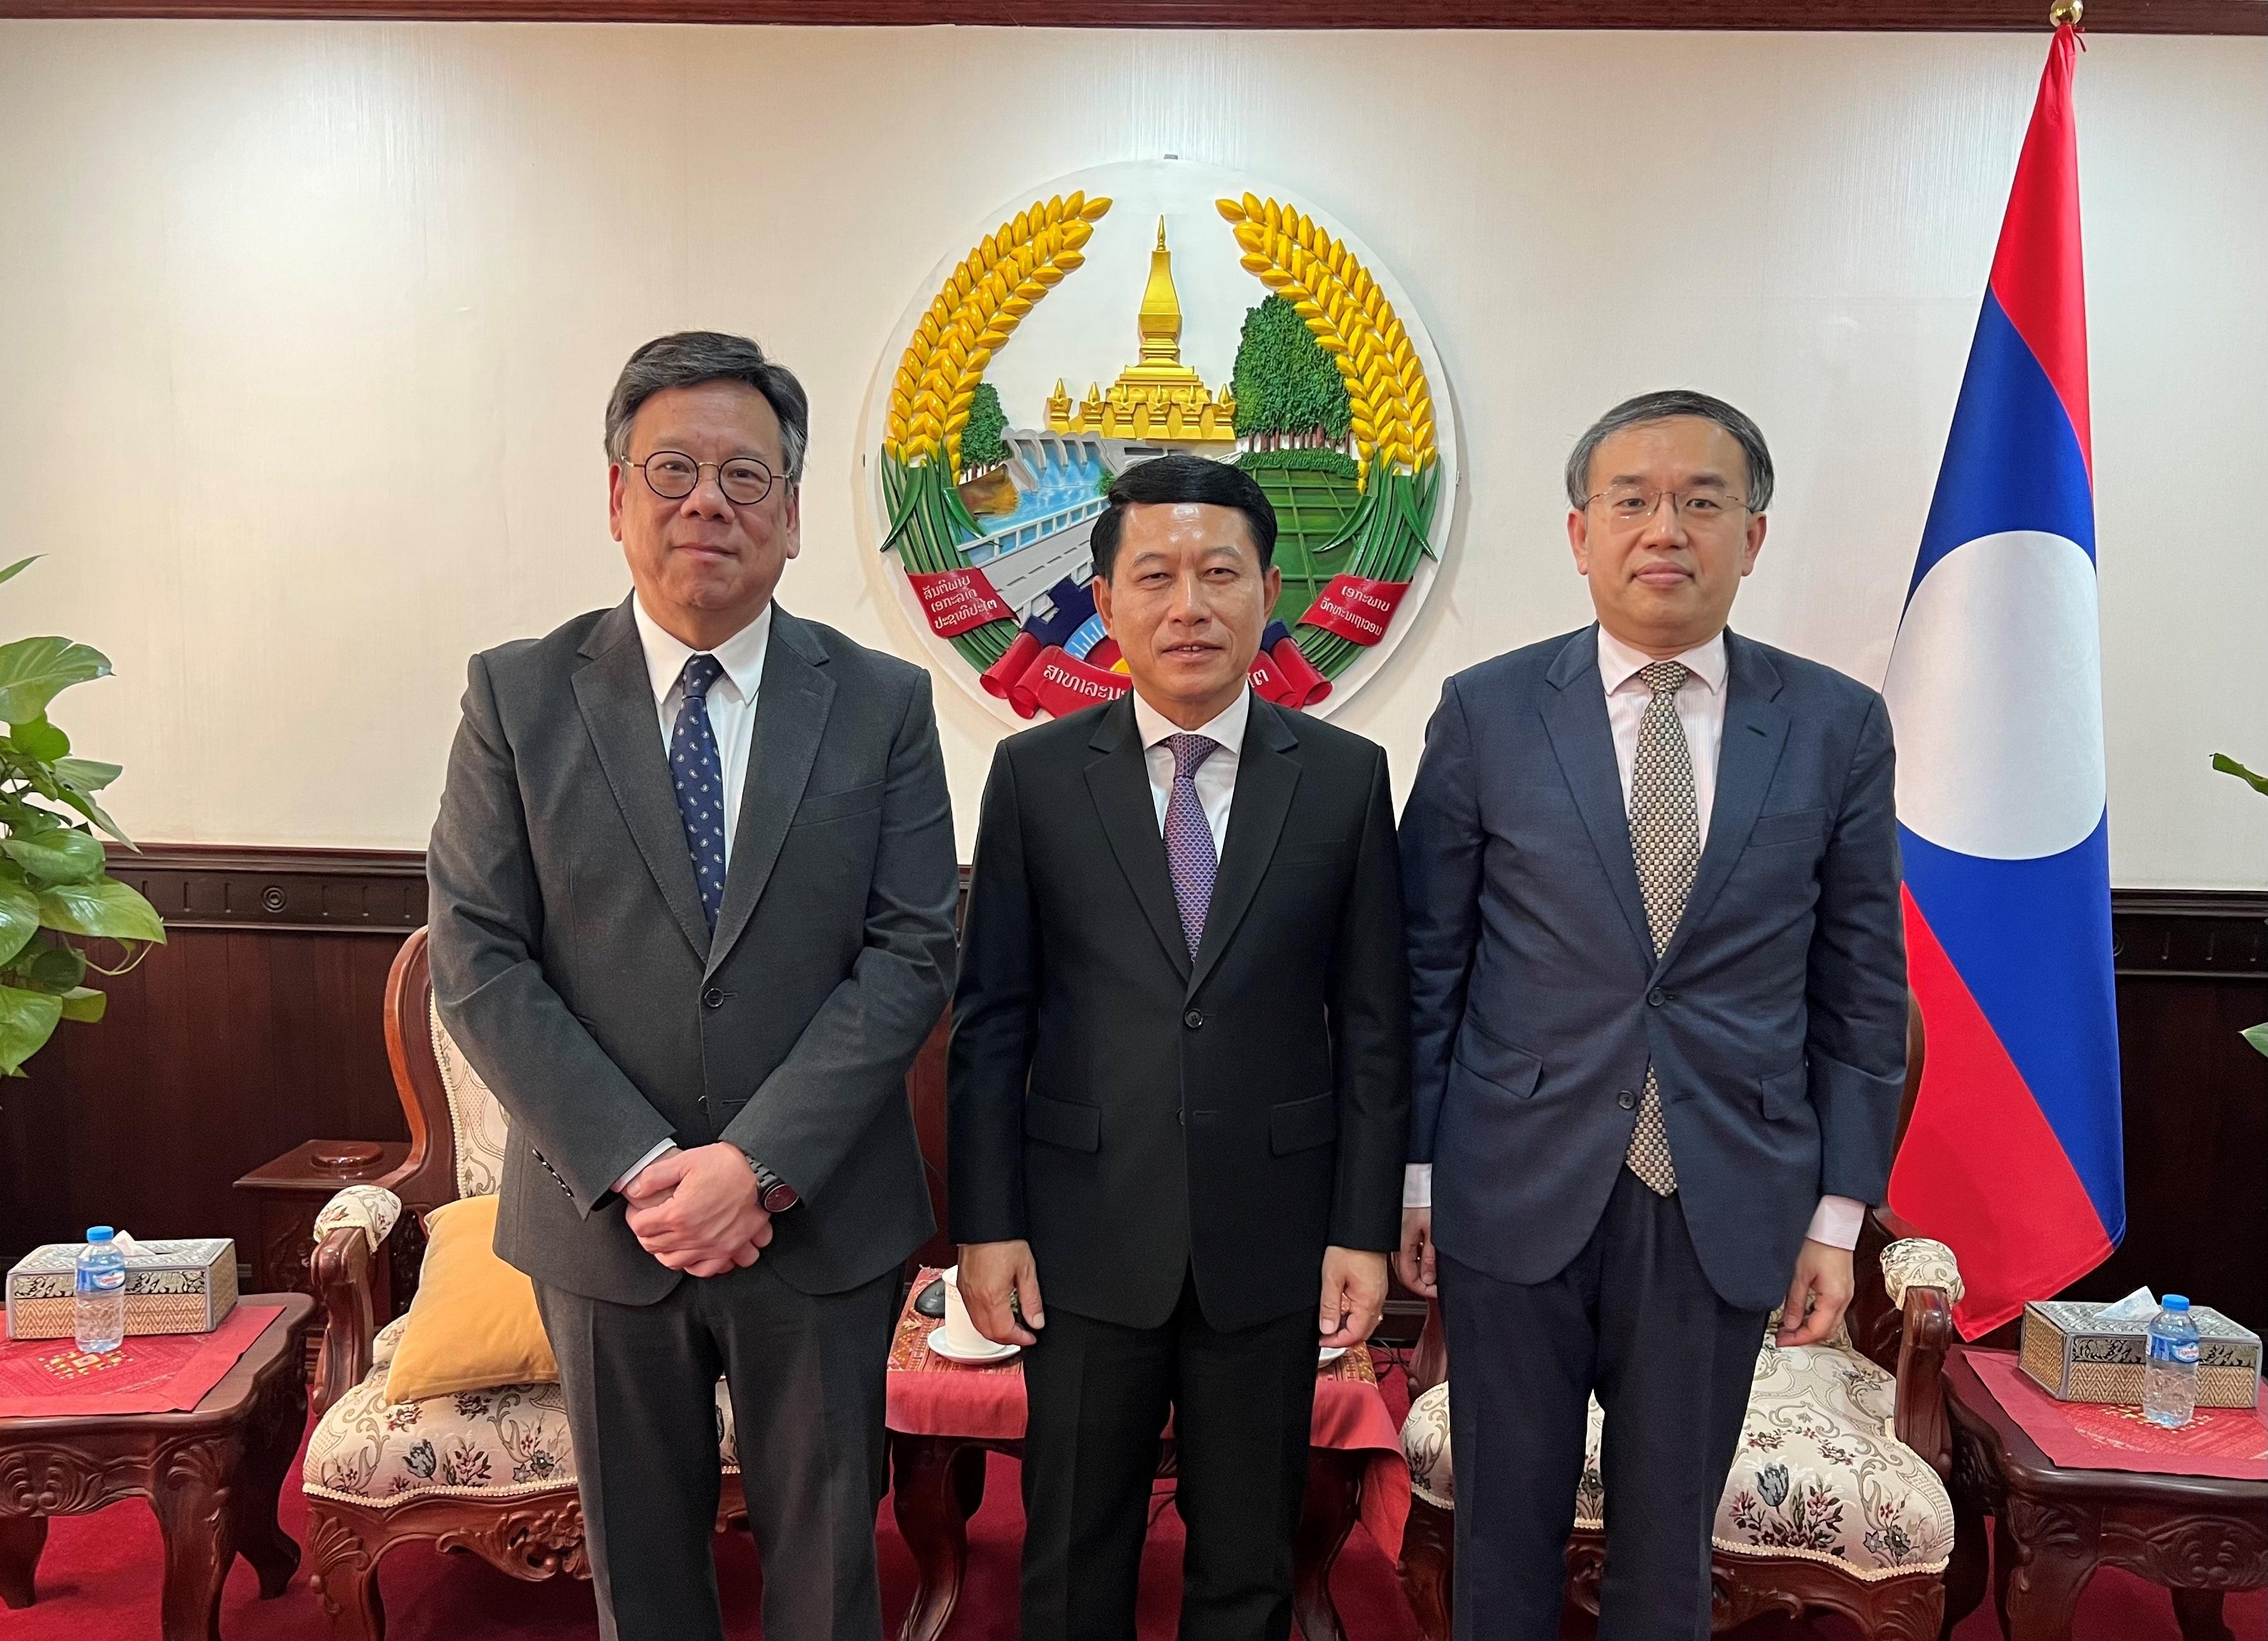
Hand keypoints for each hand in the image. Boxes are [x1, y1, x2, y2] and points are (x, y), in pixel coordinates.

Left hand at [622, 1144, 772, 1276]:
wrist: (762, 1171)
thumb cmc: (727, 1165)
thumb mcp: (686, 1161)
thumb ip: (654, 1176)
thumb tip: (633, 1189)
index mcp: (678, 1214)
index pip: (641, 1227)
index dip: (635, 1216)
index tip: (638, 1210)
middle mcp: (693, 1235)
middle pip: (654, 1247)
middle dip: (647, 1234)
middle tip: (651, 1221)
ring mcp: (712, 1246)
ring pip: (675, 1262)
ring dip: (666, 1251)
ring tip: (669, 1237)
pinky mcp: (729, 1250)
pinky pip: (704, 1269)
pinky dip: (694, 1264)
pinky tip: (692, 1252)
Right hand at [957, 1240, 1044, 1346]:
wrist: (984, 1223)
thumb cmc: (1003, 1240)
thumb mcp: (1026, 1269)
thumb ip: (1032, 1300)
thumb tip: (1036, 1321)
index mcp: (991, 1297)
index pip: (1005, 1332)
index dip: (1020, 1339)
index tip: (1031, 1338)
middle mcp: (975, 1299)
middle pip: (989, 1334)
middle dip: (1008, 1339)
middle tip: (1024, 1334)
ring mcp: (966, 1294)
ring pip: (979, 1326)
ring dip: (996, 1331)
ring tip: (1013, 1325)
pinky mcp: (962, 1287)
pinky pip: (972, 1313)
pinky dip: (985, 1320)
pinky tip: (997, 1313)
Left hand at [1319, 1246, 1387, 1349]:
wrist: (1363, 1229)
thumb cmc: (1349, 1247)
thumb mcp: (1332, 1278)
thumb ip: (1330, 1306)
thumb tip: (1327, 1329)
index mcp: (1368, 1302)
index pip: (1355, 1335)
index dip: (1337, 1342)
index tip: (1322, 1341)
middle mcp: (1377, 1301)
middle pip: (1363, 1332)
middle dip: (1344, 1339)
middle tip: (1325, 1338)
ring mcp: (1378, 1294)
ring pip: (1366, 1322)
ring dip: (1349, 1329)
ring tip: (1331, 1325)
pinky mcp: (1376, 1288)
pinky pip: (1368, 1310)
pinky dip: (1355, 1317)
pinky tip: (1343, 1312)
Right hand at [1395, 1208, 1437, 1298]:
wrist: (1417, 1187)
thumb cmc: (1423, 1203)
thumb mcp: (1432, 1232)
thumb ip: (1430, 1257)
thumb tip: (1429, 1278)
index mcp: (1403, 1247)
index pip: (1409, 1279)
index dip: (1423, 1290)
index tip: (1436, 1292)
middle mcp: (1397, 1247)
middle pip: (1406, 1276)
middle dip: (1422, 1286)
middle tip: (1437, 1288)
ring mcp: (1398, 1242)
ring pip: (1406, 1268)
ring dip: (1420, 1275)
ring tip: (1435, 1277)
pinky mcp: (1402, 1237)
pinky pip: (1408, 1257)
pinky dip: (1418, 1264)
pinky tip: (1429, 1263)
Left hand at [1777, 1238, 1854, 1346]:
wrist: (1834, 1227)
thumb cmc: (1818, 1245)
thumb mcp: (1799, 1274)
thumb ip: (1795, 1302)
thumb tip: (1790, 1325)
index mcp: (1834, 1299)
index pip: (1816, 1331)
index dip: (1797, 1339)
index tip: (1781, 1341)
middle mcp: (1844, 1300)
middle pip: (1826, 1331)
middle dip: (1805, 1337)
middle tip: (1784, 1336)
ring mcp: (1846, 1295)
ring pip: (1830, 1323)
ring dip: (1811, 1329)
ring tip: (1790, 1327)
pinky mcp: (1843, 1290)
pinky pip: (1832, 1312)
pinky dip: (1818, 1318)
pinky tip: (1803, 1314)